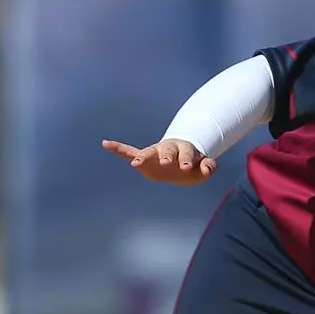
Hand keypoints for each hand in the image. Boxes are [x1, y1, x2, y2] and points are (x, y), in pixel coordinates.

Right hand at [102, 137, 217, 184]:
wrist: (180, 166)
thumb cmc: (193, 167)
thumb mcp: (204, 170)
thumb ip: (209, 167)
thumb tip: (208, 167)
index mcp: (184, 150)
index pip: (185, 153)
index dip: (186, 159)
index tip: (186, 166)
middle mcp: (168, 149)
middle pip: (167, 150)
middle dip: (167, 156)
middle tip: (166, 162)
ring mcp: (154, 153)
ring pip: (147, 152)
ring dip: (142, 157)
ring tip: (135, 163)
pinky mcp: (143, 159)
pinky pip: (128, 152)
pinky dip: (117, 148)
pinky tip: (105, 144)